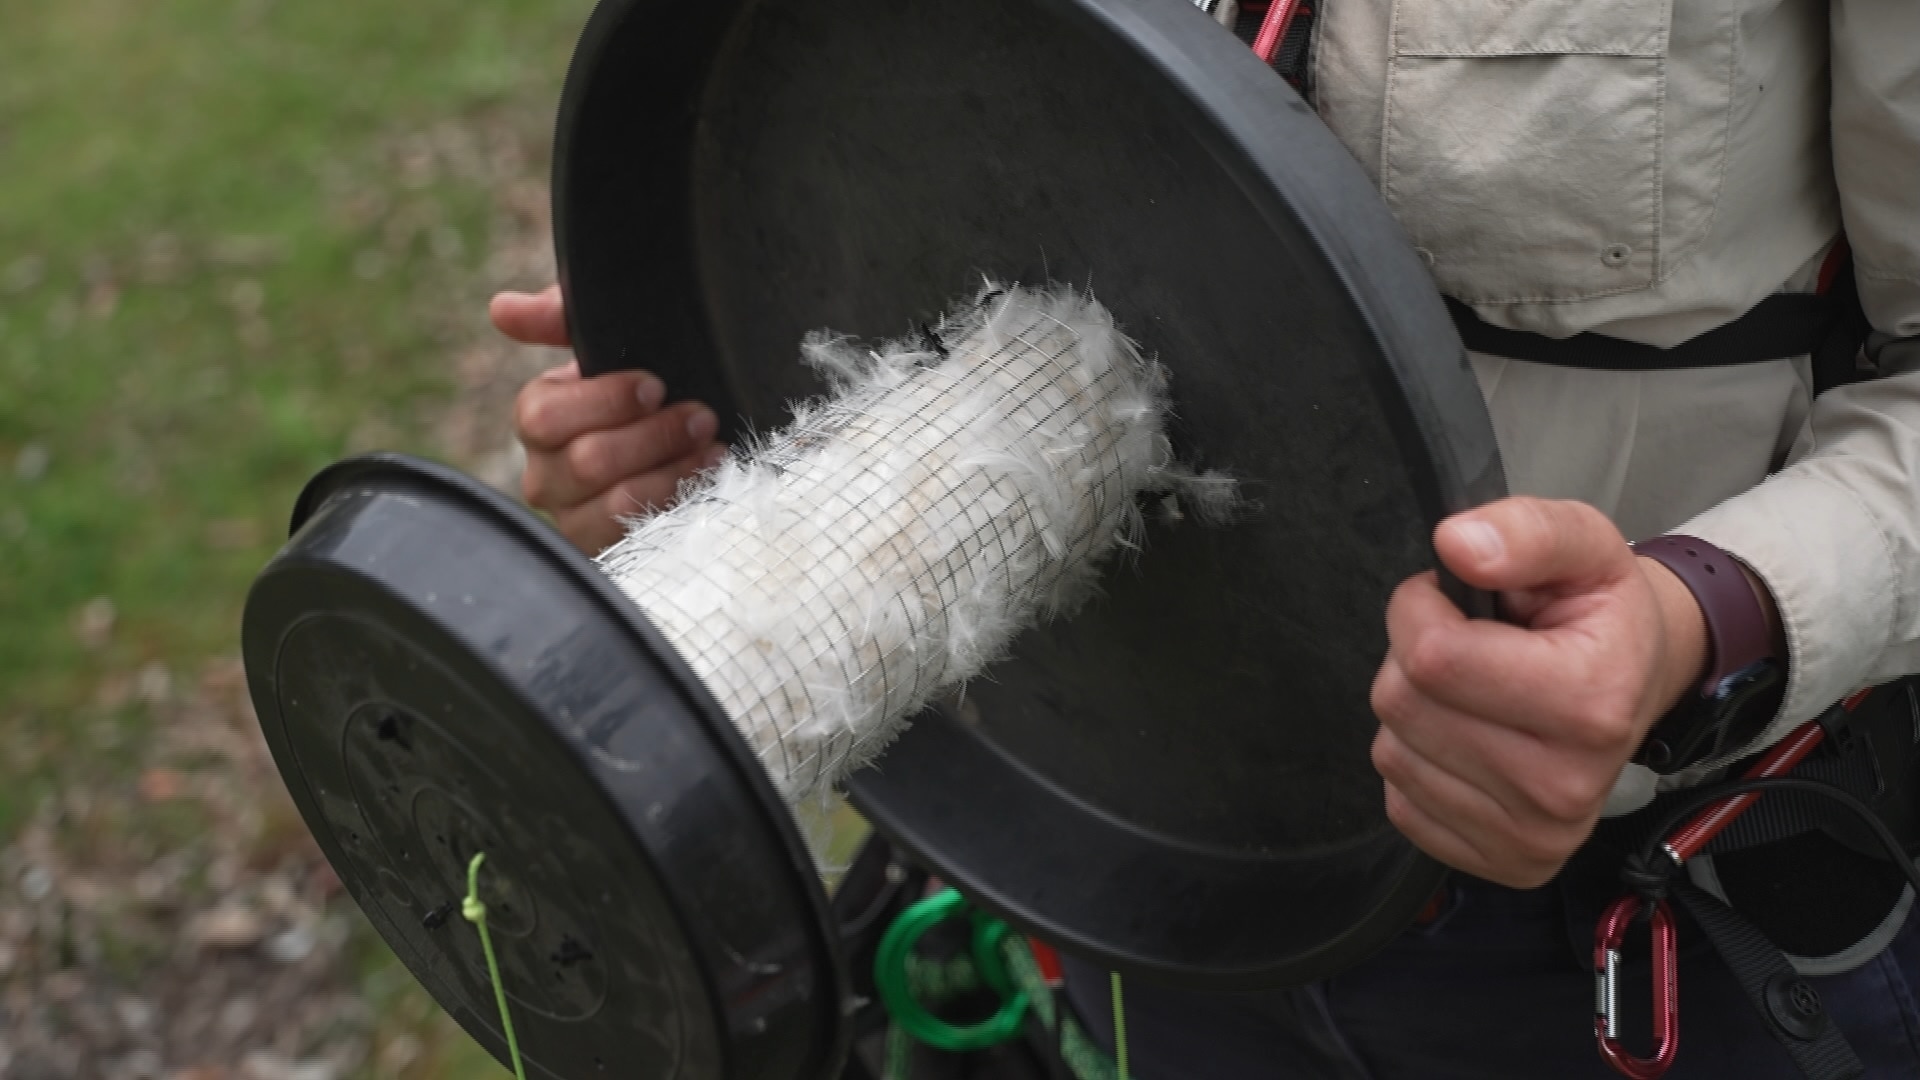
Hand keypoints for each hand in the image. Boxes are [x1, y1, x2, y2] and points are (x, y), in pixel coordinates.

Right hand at [492, 285, 725, 552]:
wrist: (694, 432)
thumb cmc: (646, 383)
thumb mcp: (608, 338)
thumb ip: (561, 316)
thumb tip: (503, 310)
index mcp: (541, 420)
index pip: (542, 416)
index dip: (603, 400)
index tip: (655, 386)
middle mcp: (548, 474)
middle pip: (584, 461)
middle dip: (651, 435)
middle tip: (699, 415)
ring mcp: (577, 518)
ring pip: (615, 503)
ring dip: (670, 470)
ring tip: (710, 445)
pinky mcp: (611, 551)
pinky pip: (637, 535)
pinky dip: (679, 501)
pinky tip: (709, 475)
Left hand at [1369, 497, 1721, 887]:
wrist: (1638, 681)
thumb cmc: (1602, 615)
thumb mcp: (1584, 544)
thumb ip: (1525, 530)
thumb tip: (1457, 544)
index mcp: (1590, 702)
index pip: (1432, 657)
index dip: (1421, 608)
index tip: (1454, 599)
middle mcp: (1564, 786)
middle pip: (1404, 704)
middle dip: (1414, 657)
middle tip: (1468, 644)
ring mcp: (1534, 836)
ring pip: (1393, 753)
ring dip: (1415, 710)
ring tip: (1474, 691)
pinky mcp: (1503, 864)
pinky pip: (1401, 801)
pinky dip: (1420, 760)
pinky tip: (1469, 738)